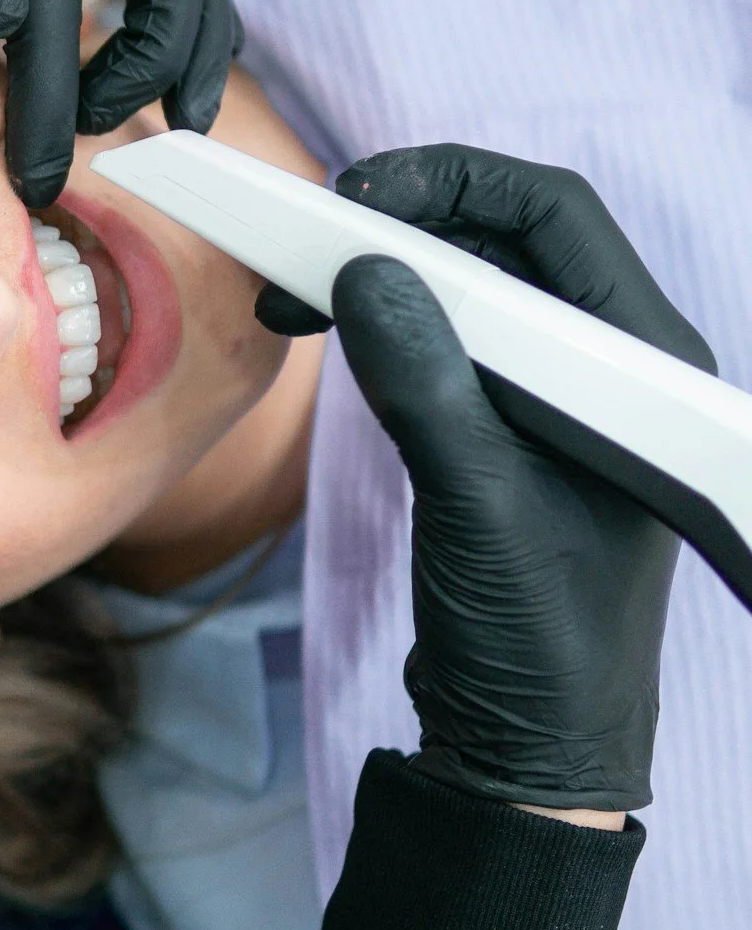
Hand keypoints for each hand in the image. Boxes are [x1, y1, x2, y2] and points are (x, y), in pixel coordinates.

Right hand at [286, 146, 713, 815]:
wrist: (530, 747)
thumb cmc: (541, 642)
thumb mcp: (479, 504)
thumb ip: (427, 383)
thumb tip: (365, 273)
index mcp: (639, 365)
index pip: (554, 217)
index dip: (454, 182)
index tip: (357, 194)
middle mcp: (608, 364)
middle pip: (505, 237)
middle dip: (402, 221)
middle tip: (307, 235)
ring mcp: (555, 394)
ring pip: (464, 283)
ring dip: (379, 271)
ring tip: (291, 286)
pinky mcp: (506, 427)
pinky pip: (443, 338)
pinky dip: (381, 321)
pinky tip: (322, 325)